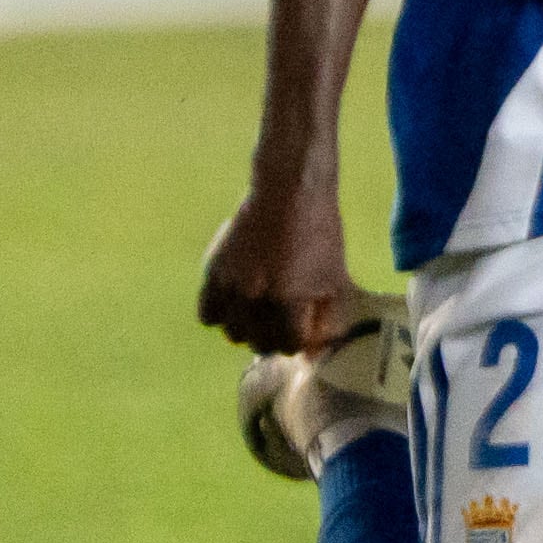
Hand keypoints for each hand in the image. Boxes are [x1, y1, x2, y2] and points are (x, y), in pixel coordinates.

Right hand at [198, 180, 365, 355]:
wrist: (288, 191)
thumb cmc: (319, 234)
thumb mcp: (335, 277)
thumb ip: (329, 319)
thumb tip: (312, 352)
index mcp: (291, 297)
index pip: (289, 345)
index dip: (295, 342)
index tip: (296, 332)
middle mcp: (257, 294)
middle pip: (259, 344)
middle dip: (272, 339)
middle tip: (276, 324)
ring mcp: (232, 283)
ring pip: (232, 333)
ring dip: (246, 329)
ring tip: (256, 314)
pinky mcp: (214, 270)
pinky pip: (207, 314)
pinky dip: (220, 315)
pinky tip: (234, 302)